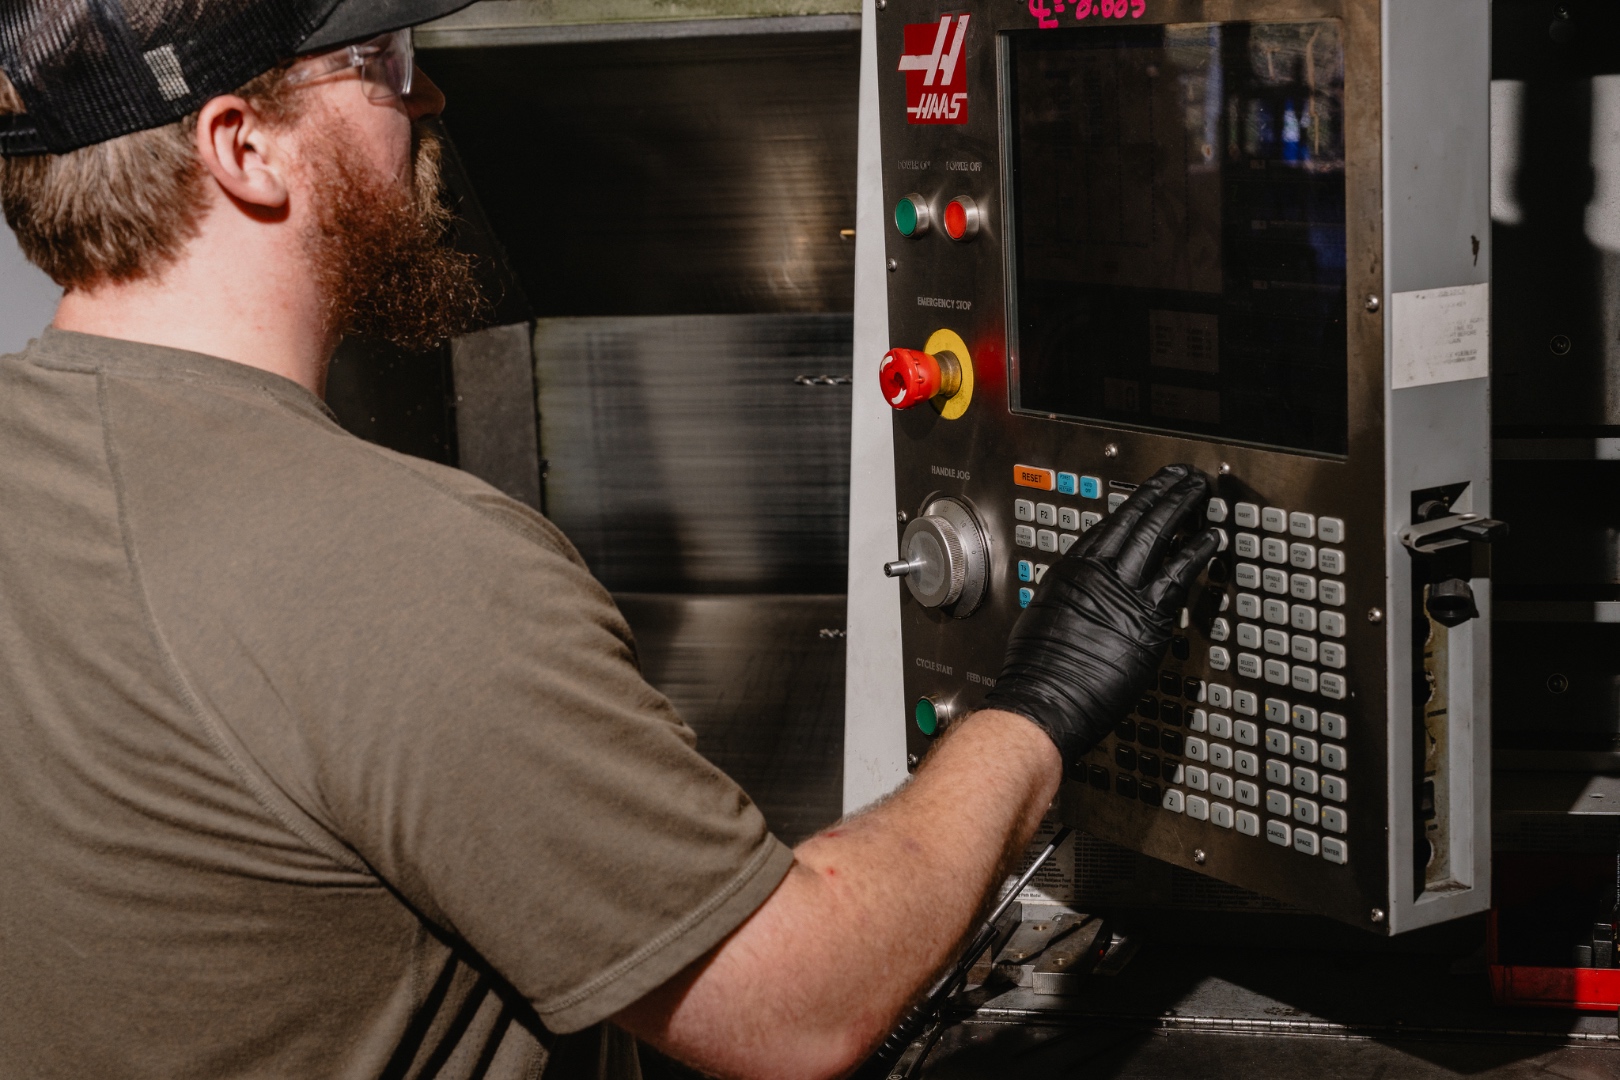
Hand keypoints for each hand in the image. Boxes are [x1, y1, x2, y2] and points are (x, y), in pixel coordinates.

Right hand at [985, 465, 1219, 772]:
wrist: (1044, 700)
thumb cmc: (1037, 670)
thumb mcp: (1044, 615)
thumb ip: (1071, 596)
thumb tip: (1083, 594)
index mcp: (1071, 570)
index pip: (1109, 524)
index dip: (1135, 502)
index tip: (1150, 492)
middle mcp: (1096, 573)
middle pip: (1136, 518)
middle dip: (1163, 492)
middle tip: (1183, 477)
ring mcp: (1123, 592)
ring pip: (1158, 534)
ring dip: (1182, 508)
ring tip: (1199, 492)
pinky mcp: (1148, 617)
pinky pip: (1179, 575)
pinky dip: (1196, 552)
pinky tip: (1210, 540)